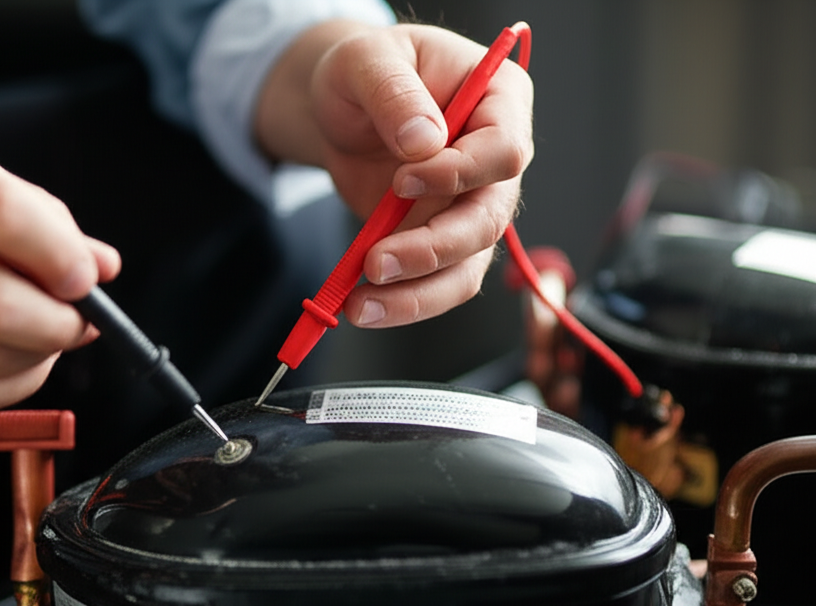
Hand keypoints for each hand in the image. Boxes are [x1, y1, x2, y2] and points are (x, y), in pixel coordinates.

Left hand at [255, 21, 532, 327]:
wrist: (341, 109)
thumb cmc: (366, 71)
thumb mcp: (368, 60)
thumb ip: (395, 92)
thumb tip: (424, 143)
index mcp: (498, 100)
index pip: (503, 149)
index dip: (459, 173)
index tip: (402, 182)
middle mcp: (495, 160)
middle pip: (488, 218)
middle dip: (433, 249)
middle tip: (377, 262)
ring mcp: (472, 205)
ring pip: (467, 265)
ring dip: (418, 293)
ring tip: (362, 304)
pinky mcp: (441, 238)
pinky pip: (437, 283)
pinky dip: (404, 302)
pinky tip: (366, 306)